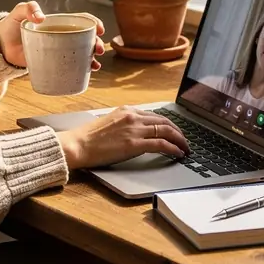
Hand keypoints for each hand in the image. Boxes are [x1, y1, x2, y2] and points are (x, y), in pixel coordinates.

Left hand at [0, 2, 105, 70]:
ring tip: (95, 64)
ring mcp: (58, 51)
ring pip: (81, 53)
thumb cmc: (11, 26)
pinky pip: (71, 66)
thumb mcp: (19, 11)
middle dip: (96, 43)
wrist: (0, 47)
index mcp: (58, 22)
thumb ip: (29, 8)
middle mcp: (61, 36)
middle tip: (98, 49)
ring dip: (93, 58)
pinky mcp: (53, 64)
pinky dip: (82, 69)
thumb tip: (41, 18)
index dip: (93, 23)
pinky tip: (88, 72)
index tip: (98, 29)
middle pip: (85, 38)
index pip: (80, 20)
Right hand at [57, 107, 189, 171]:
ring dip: (180, 141)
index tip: (175, 131)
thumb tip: (137, 132)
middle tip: (185, 141)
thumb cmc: (88, 138)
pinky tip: (178, 154)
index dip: (169, 124)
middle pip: (165, 121)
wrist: (77, 145)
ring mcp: (135, 130)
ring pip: (167, 131)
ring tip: (186, 148)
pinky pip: (162, 144)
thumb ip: (124, 124)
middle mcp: (133, 117)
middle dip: (179, 132)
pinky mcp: (134, 144)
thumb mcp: (109, 123)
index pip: (155, 115)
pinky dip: (174, 148)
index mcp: (127, 110)